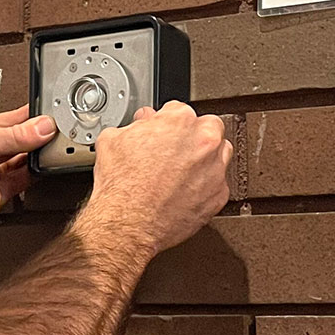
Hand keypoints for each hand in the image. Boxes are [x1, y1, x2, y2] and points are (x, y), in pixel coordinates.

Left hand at [0, 107, 56, 254]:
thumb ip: (13, 135)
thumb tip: (39, 127)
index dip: (20, 117)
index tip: (41, 113)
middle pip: (9, 141)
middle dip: (29, 136)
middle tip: (50, 129)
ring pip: (14, 162)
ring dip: (31, 155)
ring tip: (49, 146)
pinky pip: (17, 183)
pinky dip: (30, 175)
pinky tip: (40, 168)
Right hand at [84, 102, 230, 257]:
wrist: (128, 223)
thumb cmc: (121, 186)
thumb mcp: (113, 140)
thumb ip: (134, 125)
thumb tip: (142, 124)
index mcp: (179, 120)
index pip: (178, 111)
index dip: (166, 123)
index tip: (161, 133)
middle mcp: (203, 141)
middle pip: (208, 127)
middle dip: (193, 137)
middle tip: (175, 150)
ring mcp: (215, 169)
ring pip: (220, 154)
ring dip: (205, 159)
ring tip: (183, 172)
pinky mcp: (218, 196)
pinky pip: (218, 184)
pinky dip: (205, 186)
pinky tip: (186, 191)